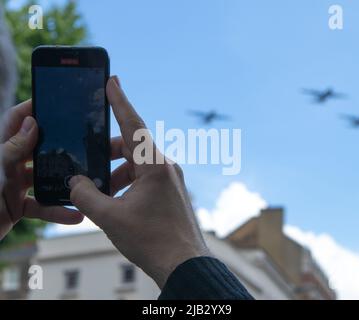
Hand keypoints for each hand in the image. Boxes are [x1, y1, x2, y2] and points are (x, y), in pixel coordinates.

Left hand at [0, 101, 83, 240]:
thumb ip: (13, 149)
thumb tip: (32, 122)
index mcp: (1, 149)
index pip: (15, 120)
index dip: (31, 108)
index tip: (53, 101)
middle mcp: (9, 163)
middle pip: (38, 148)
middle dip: (59, 145)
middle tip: (82, 140)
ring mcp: (15, 185)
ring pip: (45, 179)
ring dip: (65, 183)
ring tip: (87, 180)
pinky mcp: (19, 205)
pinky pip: (43, 207)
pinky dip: (58, 212)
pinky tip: (76, 216)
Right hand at [69, 76, 209, 288]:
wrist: (183, 263)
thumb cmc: (151, 240)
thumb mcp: (110, 217)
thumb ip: (86, 195)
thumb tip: (76, 182)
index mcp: (154, 165)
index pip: (133, 125)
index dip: (120, 101)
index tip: (112, 81)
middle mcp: (166, 166)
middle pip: (132, 146)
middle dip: (108, 152)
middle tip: (89, 161)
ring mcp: (171, 179)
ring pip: (138, 164)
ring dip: (117, 172)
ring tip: (100, 190)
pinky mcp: (171, 191)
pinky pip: (146, 177)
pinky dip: (129, 182)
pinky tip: (116, 200)